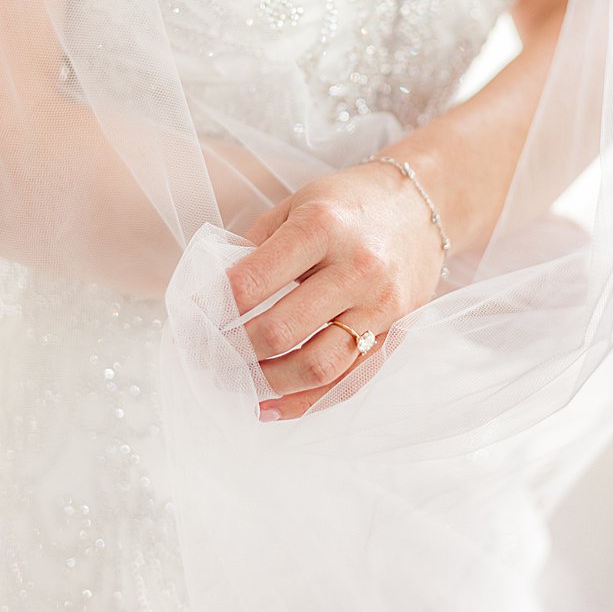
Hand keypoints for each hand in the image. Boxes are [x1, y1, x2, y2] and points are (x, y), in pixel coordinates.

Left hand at [226, 160, 447, 421]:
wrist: (423, 205)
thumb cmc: (346, 204)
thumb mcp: (294, 206)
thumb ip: (253, 249)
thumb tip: (210, 298)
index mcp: (320, 228)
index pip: (251, 282)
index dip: (212, 308)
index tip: (190, 319)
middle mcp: (356, 268)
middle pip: (279, 331)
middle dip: (230, 351)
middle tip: (203, 355)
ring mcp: (381, 306)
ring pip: (316, 367)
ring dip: (265, 384)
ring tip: (233, 383)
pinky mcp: (397, 333)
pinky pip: (348, 382)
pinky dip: (304, 403)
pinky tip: (269, 407)